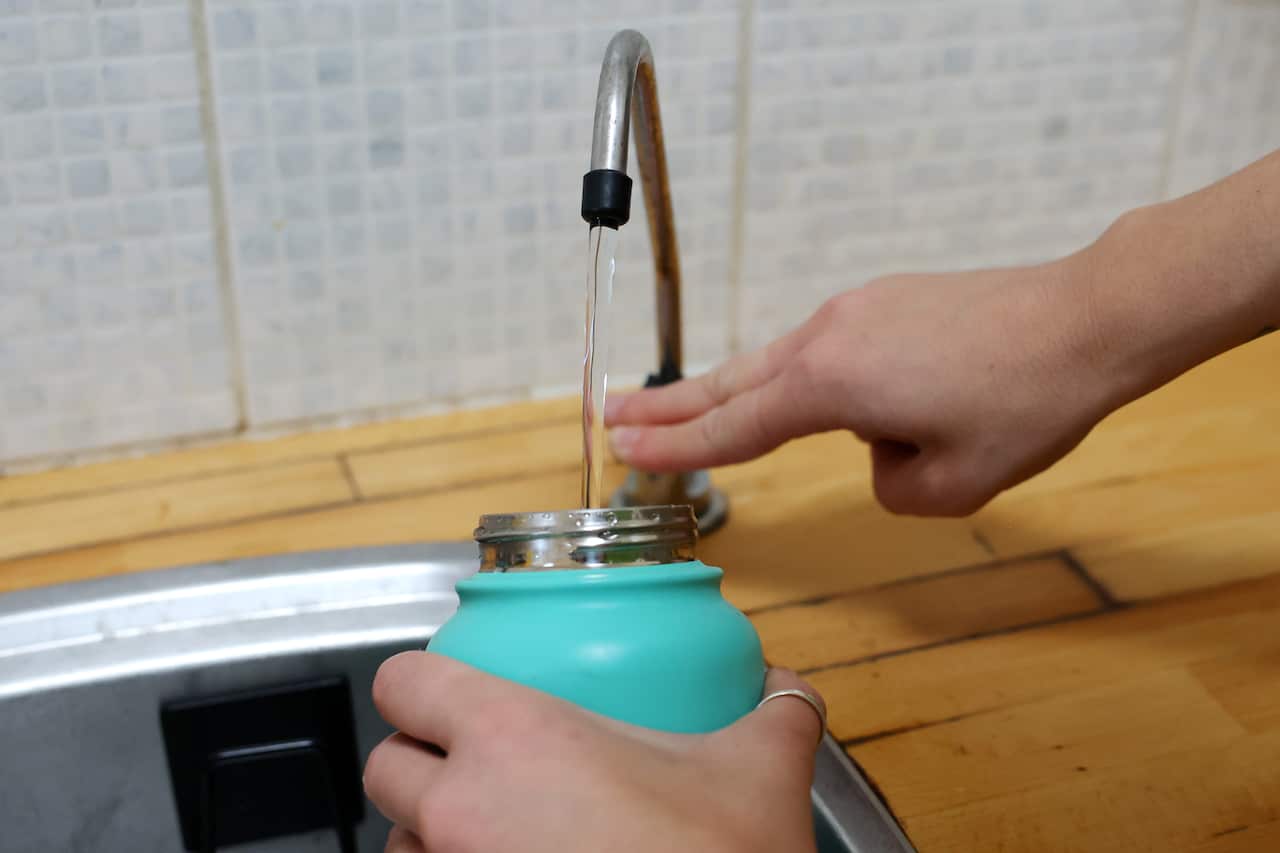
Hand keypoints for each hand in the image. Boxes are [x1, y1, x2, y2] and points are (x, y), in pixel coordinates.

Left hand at [364, 652, 823, 852]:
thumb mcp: (760, 772)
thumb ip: (776, 714)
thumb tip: (788, 688)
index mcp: (512, 736)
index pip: (405, 682)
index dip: (421, 683)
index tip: (450, 692)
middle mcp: (459, 810)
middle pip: (384, 767)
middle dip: (420, 764)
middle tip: (477, 769)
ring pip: (399, 845)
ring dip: (432, 837)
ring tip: (497, 838)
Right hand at [606, 255, 1113, 515]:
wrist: (1087, 320)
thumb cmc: (1022, 405)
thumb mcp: (950, 484)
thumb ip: (890, 486)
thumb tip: (881, 448)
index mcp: (830, 385)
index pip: (734, 427)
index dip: (675, 446)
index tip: (623, 450)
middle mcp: (827, 337)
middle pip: (731, 382)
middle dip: (669, 405)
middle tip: (613, 417)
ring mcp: (854, 310)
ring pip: (778, 363)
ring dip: (732, 390)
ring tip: (686, 409)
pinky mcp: (885, 300)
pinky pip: (830, 350)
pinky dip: (812, 380)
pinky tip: (841, 401)